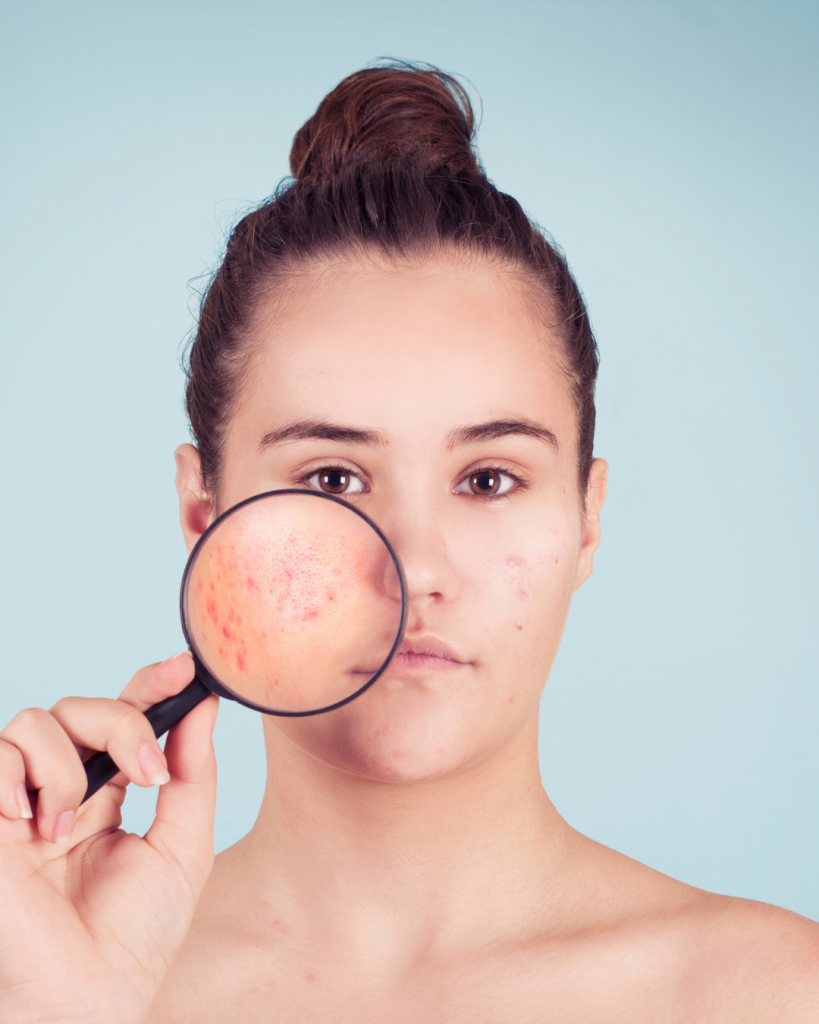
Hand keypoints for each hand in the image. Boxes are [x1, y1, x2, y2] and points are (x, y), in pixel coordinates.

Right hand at [0, 653, 217, 1023]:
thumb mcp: (183, 845)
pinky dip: (23, 776)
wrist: (90, 996)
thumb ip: (191, 771)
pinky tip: (36, 825)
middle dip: (122, 723)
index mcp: (109, 793)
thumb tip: (203, 702)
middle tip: (148, 775)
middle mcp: (62, 791)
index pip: (123, 717)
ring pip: (35, 721)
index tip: (184, 665)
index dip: (150, 684)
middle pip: (82, 707)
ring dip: (68, 764)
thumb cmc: (137, 935)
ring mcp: (20, 804)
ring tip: (72, 824)